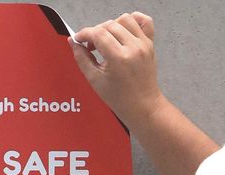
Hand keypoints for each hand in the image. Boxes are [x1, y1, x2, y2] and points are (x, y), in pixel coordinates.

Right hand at [69, 12, 165, 127]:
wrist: (143, 106)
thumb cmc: (121, 98)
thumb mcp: (95, 80)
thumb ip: (82, 58)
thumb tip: (74, 43)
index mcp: (119, 58)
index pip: (97, 33)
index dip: (84, 34)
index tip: (79, 39)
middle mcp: (133, 48)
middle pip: (109, 25)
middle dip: (95, 31)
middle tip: (90, 45)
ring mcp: (144, 44)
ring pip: (125, 19)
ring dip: (111, 25)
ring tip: (106, 39)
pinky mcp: (150, 44)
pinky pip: (145, 21)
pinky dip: (133, 20)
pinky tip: (124, 29)